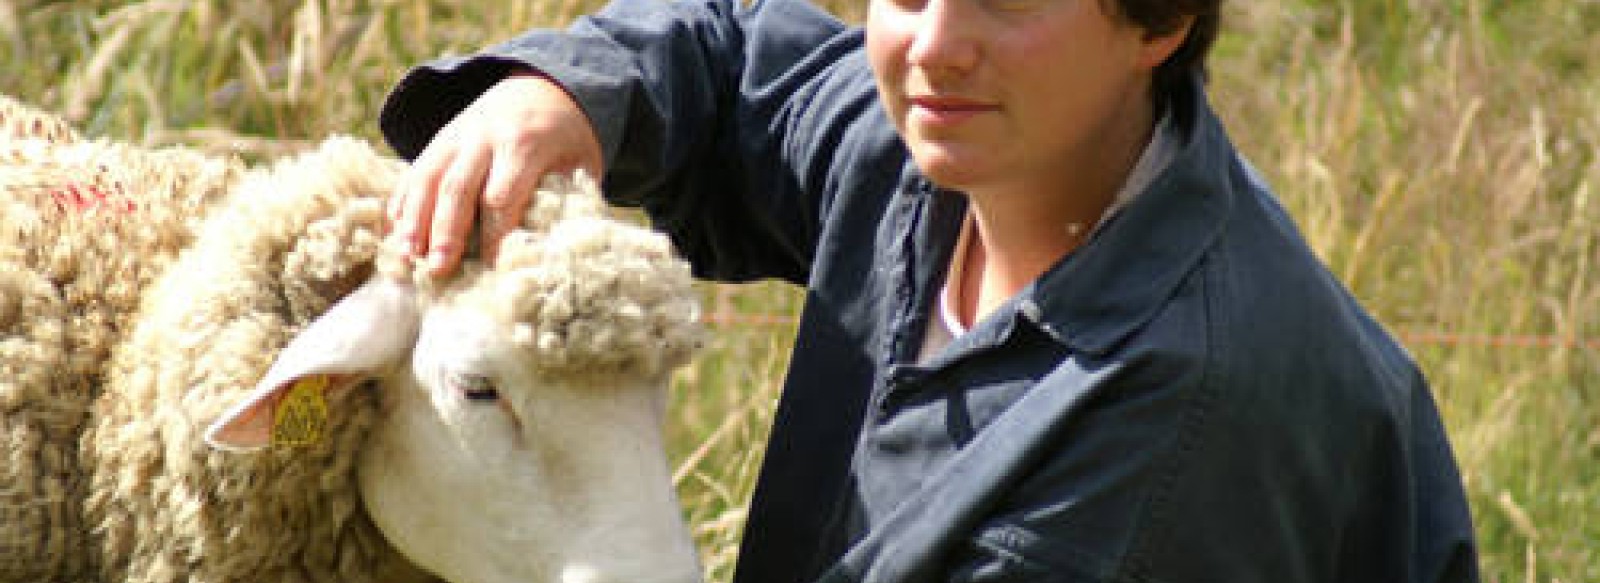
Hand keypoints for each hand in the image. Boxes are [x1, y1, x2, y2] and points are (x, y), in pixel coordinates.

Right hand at [387, 71, 603, 276]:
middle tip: (438, 269)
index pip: (502, 196)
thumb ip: (568, 200)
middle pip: (458, 187)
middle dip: (445, 231)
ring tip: (408, 255)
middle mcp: (485, 135)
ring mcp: (457, 134)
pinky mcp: (440, 138)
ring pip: (428, 176)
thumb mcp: (580, 161)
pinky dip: (403, 200)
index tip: (491, 267)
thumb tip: (555, 251)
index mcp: (525, 144)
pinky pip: (415, 168)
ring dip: (415, 218)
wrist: (542, 86)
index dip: (494, 234)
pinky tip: (395, 231)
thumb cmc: (565, 137)